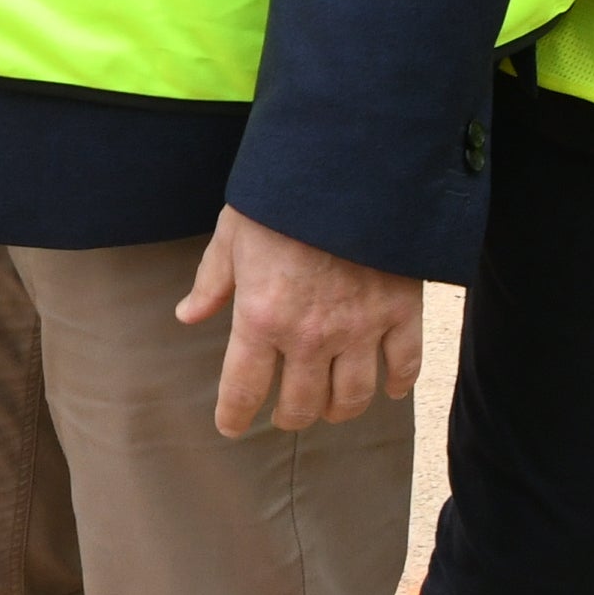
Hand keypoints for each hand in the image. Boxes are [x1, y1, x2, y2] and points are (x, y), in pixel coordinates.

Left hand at [175, 207, 421, 440]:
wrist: (347, 167)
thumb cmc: (281, 198)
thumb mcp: (233, 234)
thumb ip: (212, 281)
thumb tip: (189, 315)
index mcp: (261, 319)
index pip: (243, 390)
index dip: (234, 417)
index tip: (231, 427)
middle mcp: (310, 336)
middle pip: (301, 405)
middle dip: (289, 417)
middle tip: (286, 414)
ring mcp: (359, 328)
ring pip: (352, 398)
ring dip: (339, 410)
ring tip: (331, 408)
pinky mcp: (400, 312)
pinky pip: (404, 365)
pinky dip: (397, 384)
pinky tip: (389, 390)